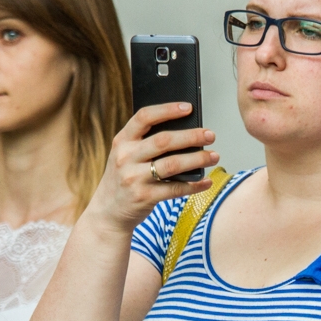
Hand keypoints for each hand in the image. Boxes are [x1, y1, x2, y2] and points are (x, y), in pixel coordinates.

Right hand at [88, 104, 218, 232]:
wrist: (107, 212)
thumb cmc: (123, 178)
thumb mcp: (125, 156)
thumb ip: (145, 143)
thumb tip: (186, 130)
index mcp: (122, 141)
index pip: (144, 117)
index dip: (168, 110)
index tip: (189, 108)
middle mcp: (125, 157)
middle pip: (163, 140)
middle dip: (191, 136)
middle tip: (210, 135)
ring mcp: (134, 178)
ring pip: (172, 164)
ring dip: (197, 159)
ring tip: (214, 156)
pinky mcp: (144, 197)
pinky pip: (175, 189)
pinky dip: (194, 185)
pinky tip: (206, 181)